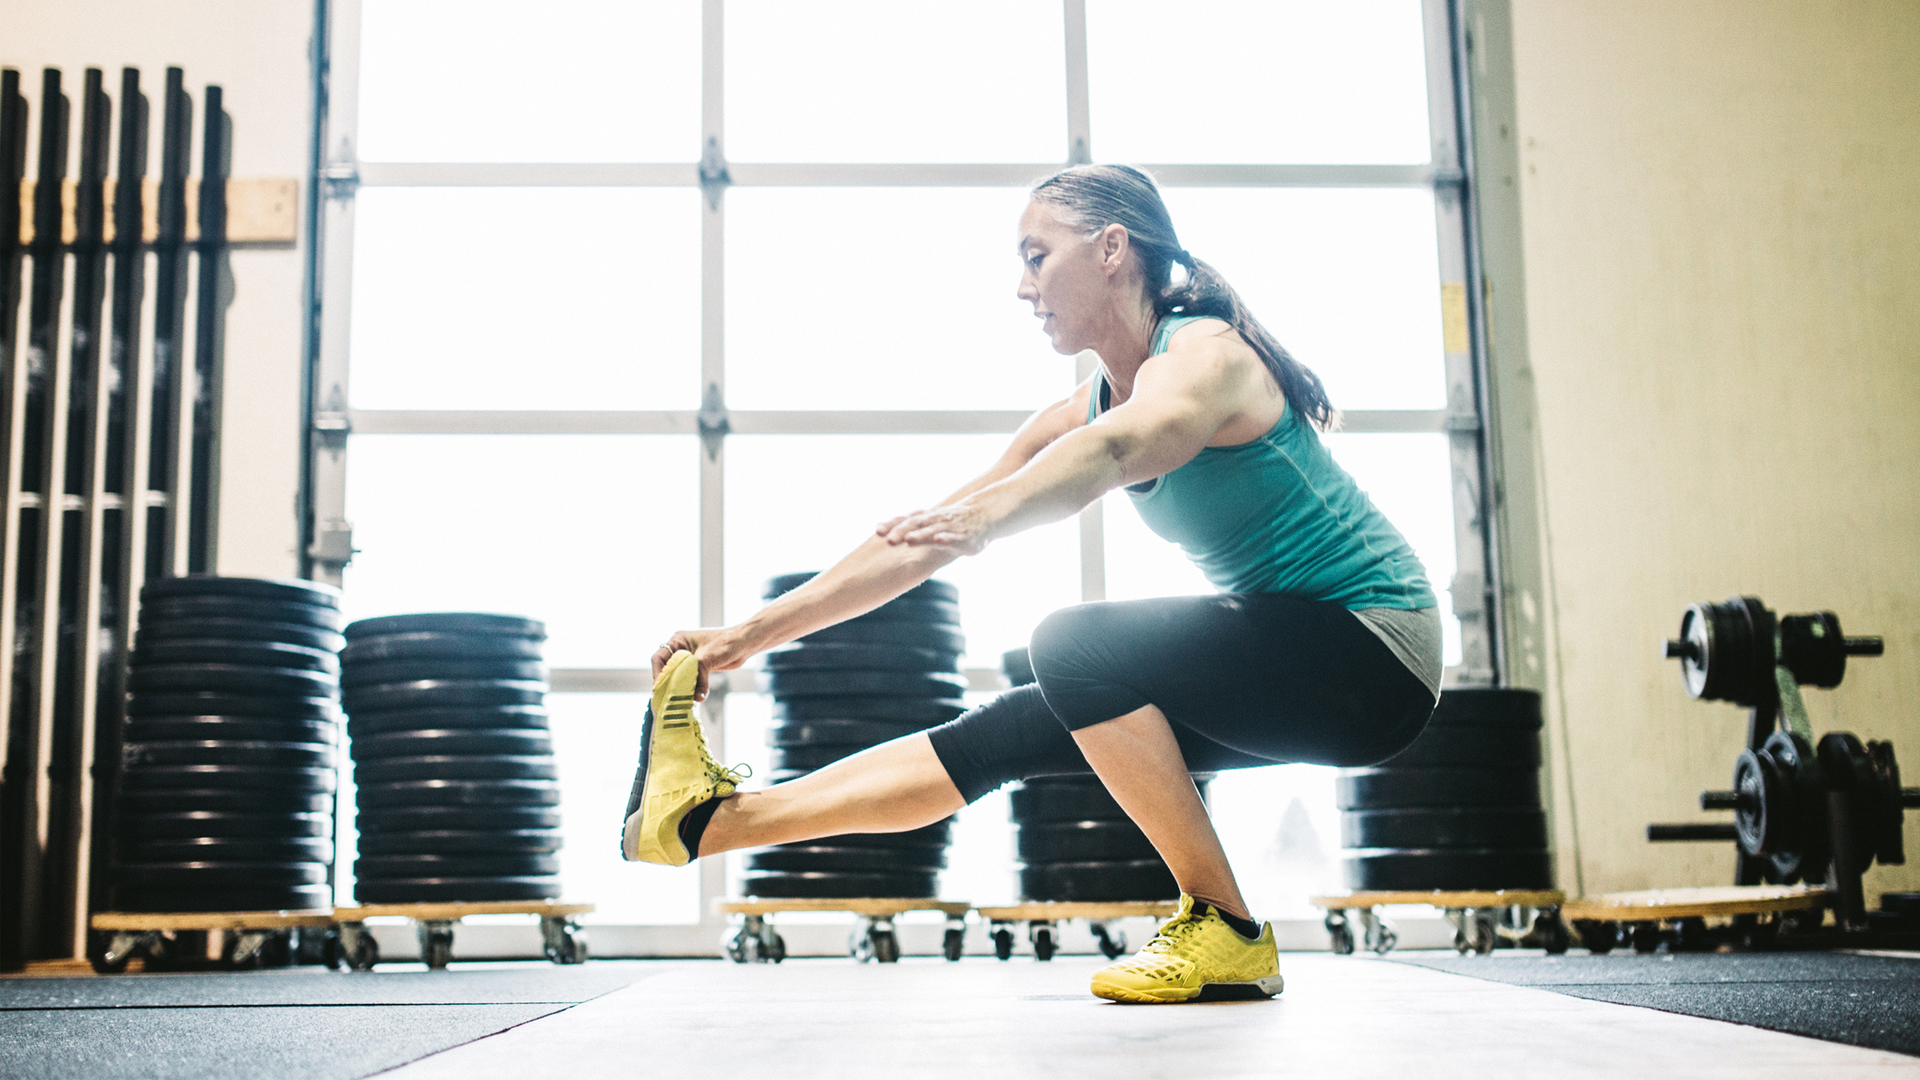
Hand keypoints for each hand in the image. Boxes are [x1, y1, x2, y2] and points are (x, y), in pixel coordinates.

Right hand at [651, 628, 747, 701]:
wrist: (744, 644)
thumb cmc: (725, 643)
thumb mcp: (707, 659)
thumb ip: (699, 678)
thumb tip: (697, 698)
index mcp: (678, 641)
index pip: (659, 658)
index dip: (657, 673)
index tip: (659, 687)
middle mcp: (681, 650)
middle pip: (667, 669)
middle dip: (668, 684)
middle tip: (666, 699)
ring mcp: (690, 659)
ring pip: (679, 677)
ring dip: (679, 688)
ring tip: (678, 702)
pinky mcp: (699, 668)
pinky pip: (690, 681)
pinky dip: (690, 689)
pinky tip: (691, 699)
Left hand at [875, 501, 991, 554]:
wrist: (984, 513)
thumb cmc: (951, 520)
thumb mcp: (929, 521)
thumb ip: (908, 526)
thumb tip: (879, 528)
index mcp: (925, 517)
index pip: (906, 519)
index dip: (892, 524)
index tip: (878, 530)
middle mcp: (935, 520)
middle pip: (916, 524)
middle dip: (902, 531)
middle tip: (888, 539)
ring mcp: (950, 527)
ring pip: (933, 530)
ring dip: (921, 535)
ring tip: (909, 540)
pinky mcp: (964, 537)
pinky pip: (954, 537)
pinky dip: (945, 538)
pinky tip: (937, 541)